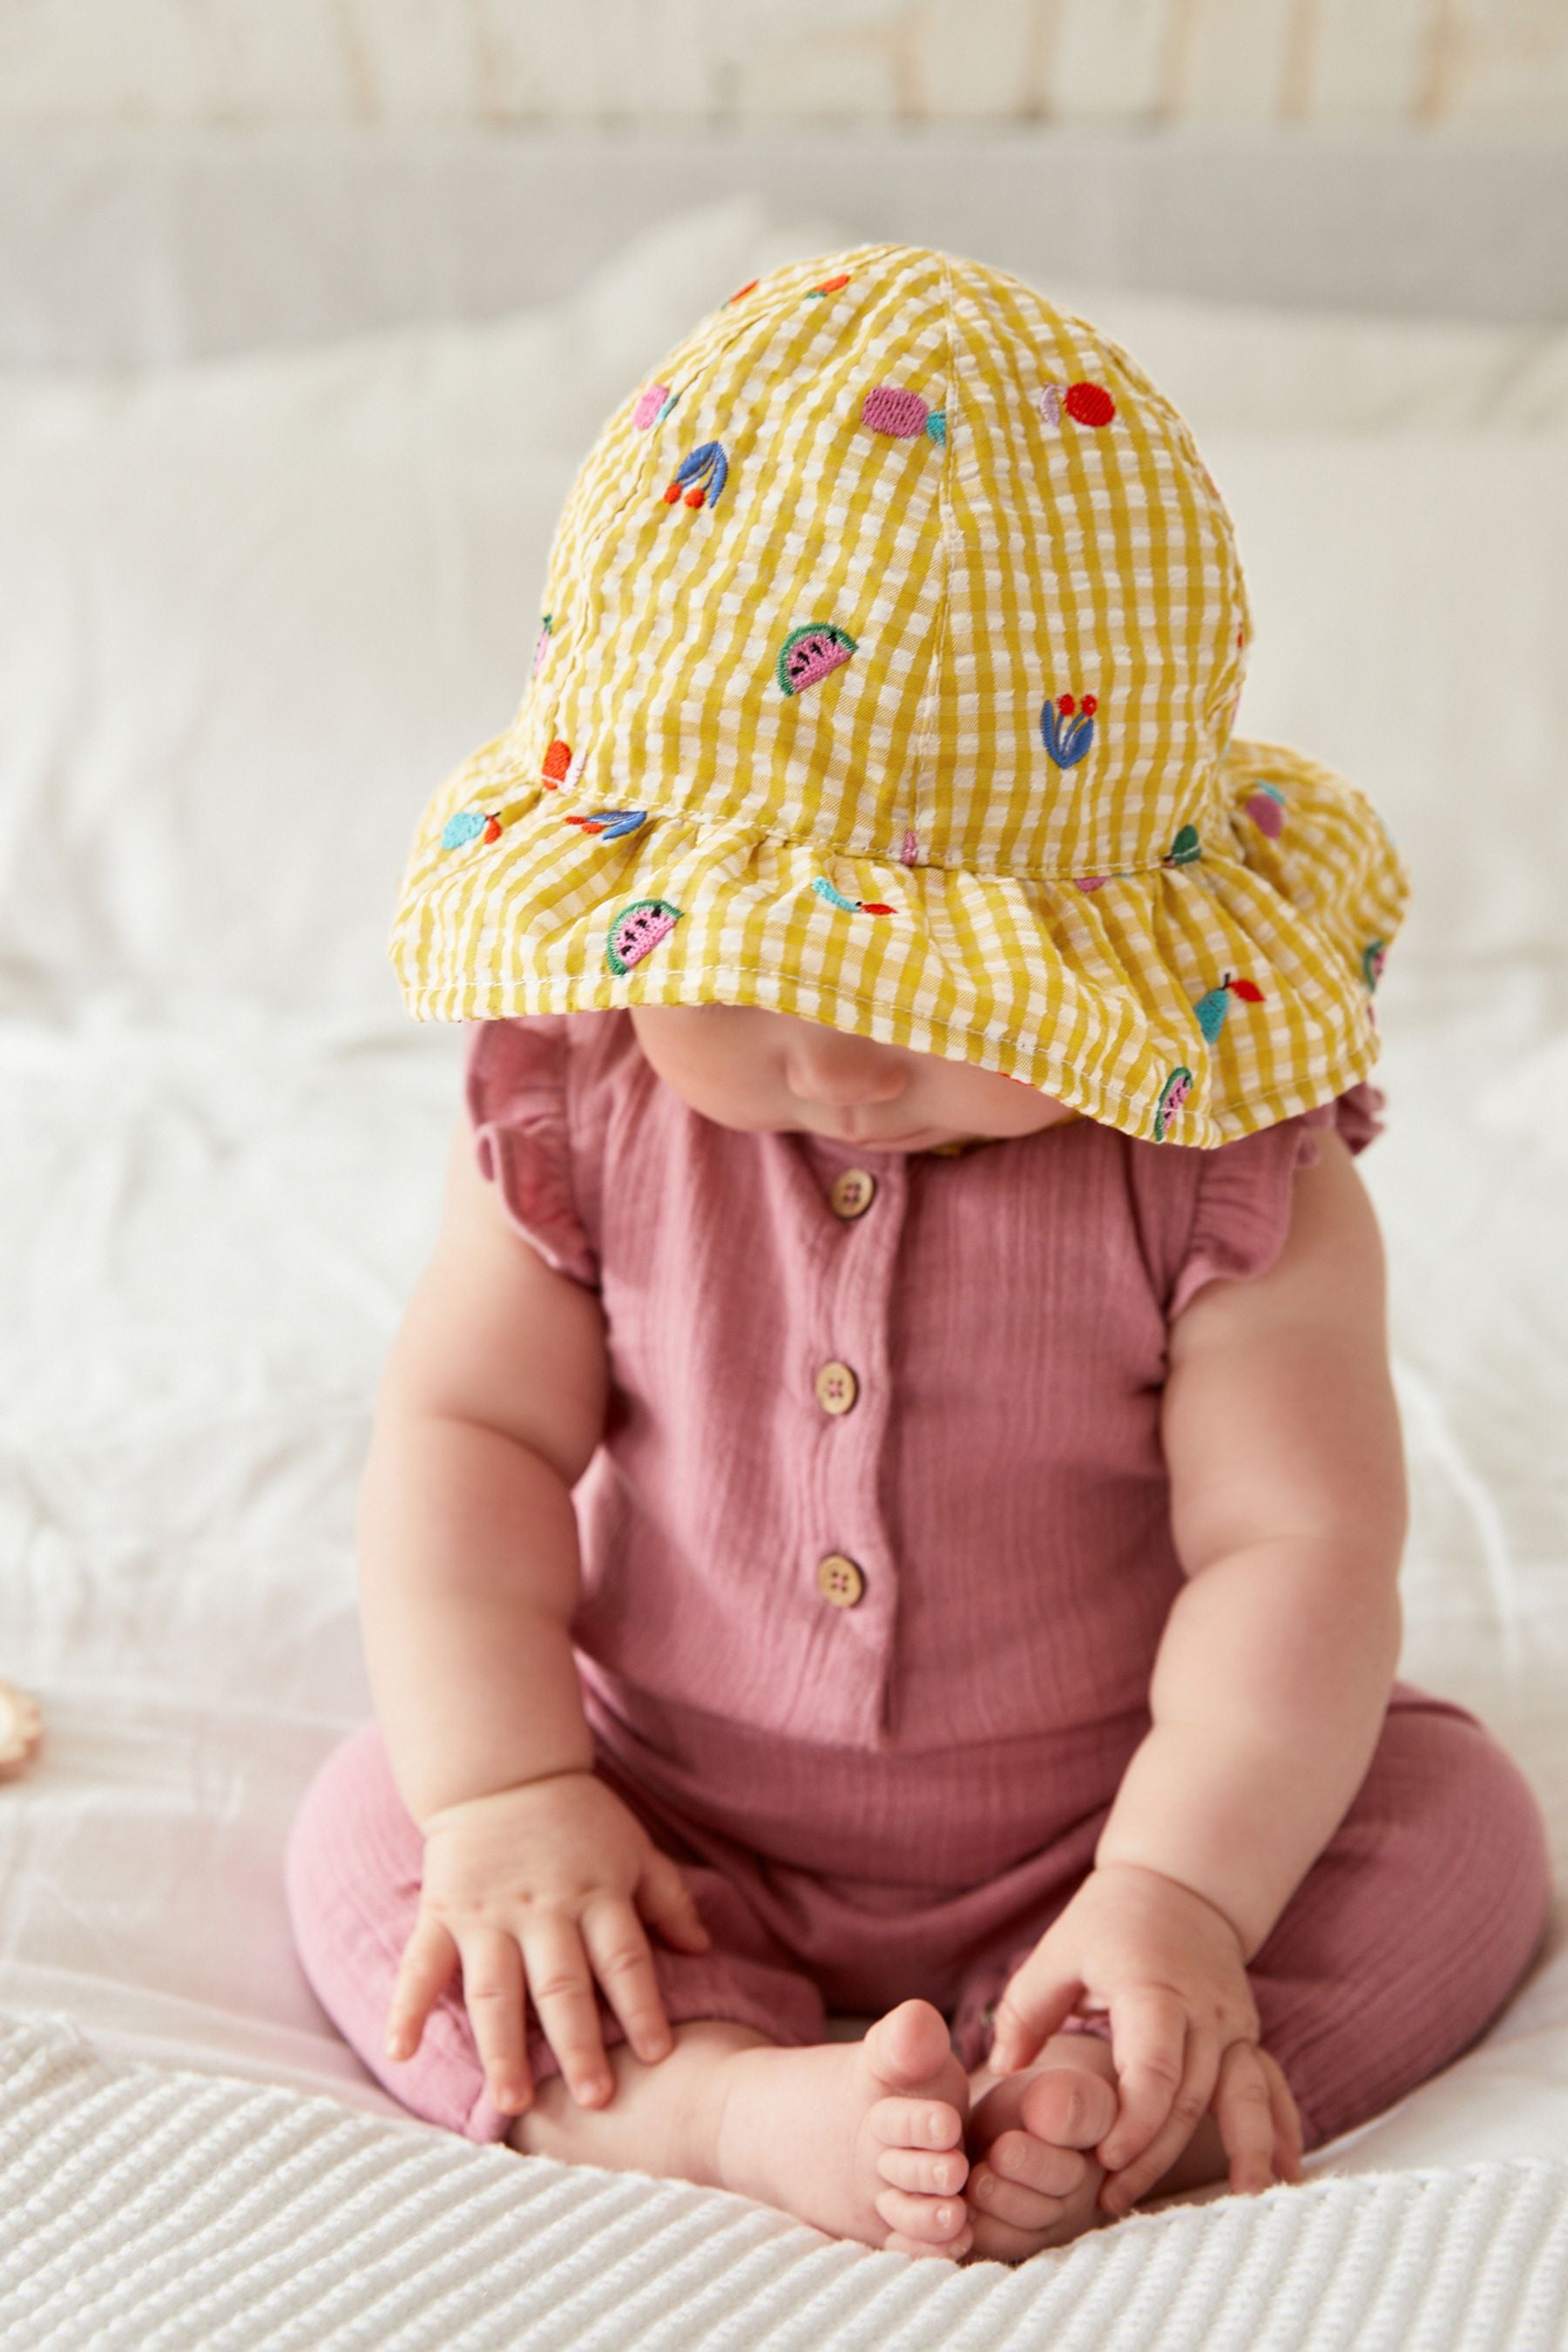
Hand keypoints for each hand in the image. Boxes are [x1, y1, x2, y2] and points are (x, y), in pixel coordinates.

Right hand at [384, 1769, 711, 2118]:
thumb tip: (701, 1947)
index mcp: (595, 1895)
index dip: (641, 2006)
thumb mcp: (633, 1847)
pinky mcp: (442, 1914)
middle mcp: (543, 1910)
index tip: (658, 2054)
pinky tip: (400, 2053)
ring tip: (513, 2102)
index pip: (623, 1958)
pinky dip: (406, 2009)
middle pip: (561, 1985)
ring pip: (495, 1990)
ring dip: (503, 2048)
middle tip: (594, 2100)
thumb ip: (667, 1898)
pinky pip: (421, 1965)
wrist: (503, 1773)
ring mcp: (488, 1915)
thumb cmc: (578, 1819)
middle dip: (578, 2044)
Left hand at [986, 1860, 1304, 2213]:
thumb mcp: (1059, 1950)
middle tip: (1114, 2202)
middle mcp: (1203, 2009)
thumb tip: (1002, 2069)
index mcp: (1153, 1988)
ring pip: (1241, 2098)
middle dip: (1156, 2156)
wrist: (1178, 1885)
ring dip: (1237, 2153)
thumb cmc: (1107, 1922)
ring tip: (1232, 2208)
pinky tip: (1285, 2176)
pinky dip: (1281, 2132)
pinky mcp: (1248, 2034)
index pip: (1154, 2068)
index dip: (1135, 2121)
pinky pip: (1270, 2087)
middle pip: (1191, 2097)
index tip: (1105, 2160)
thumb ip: (1026, 2010)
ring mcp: (1234, 2022)